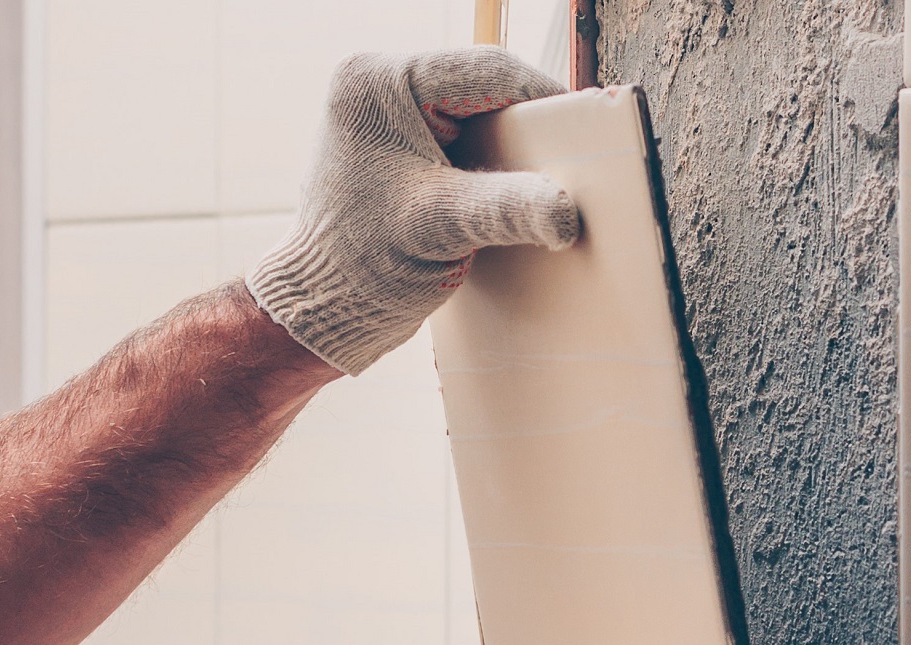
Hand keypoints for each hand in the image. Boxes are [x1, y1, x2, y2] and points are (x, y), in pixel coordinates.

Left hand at [248, 47, 579, 375]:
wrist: (323, 307)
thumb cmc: (362, 263)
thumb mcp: (441, 227)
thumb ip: (507, 209)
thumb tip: (567, 211)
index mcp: (377, 82)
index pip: (485, 72)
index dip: (543, 97)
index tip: (587, 128)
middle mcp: (378, 85)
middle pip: (483, 89)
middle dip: (528, 125)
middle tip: (572, 157)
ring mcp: (386, 114)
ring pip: (477, 114)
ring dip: (513, 145)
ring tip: (548, 175)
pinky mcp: (397, 145)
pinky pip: (462, 138)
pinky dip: (492, 161)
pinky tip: (514, 188)